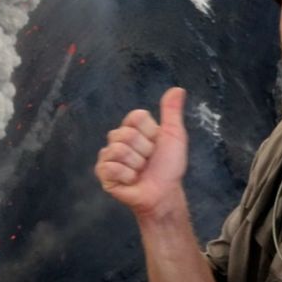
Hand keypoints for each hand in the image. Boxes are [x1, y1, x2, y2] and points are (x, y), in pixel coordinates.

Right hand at [95, 87, 188, 218]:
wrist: (164, 193)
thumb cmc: (168, 166)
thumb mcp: (174, 136)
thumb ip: (172, 112)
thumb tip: (178, 88)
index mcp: (133, 128)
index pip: (136, 116)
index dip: (150, 132)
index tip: (156, 143)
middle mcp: (118, 138)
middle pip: (127, 134)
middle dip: (145, 151)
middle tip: (149, 161)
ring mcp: (108, 155)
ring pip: (119, 150)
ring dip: (137, 166)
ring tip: (140, 172)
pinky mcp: (102, 172)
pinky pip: (111, 167)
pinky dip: (126, 176)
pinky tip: (130, 181)